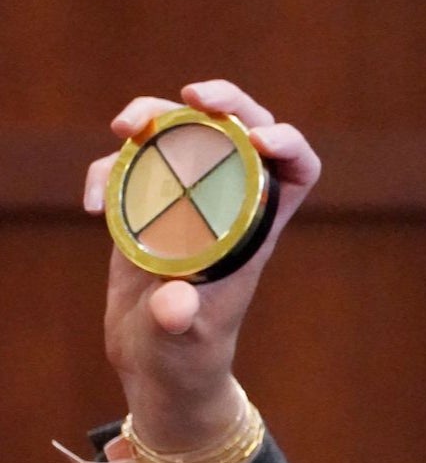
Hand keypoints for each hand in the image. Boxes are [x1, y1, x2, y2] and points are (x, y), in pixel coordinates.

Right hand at [83, 81, 320, 450]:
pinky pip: (132, 166)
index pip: (296, 171)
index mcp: (259, 227)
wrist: (156, 367)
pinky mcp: (145, 206)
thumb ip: (182, 321)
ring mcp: (186, 199)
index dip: (289, 145)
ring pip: (185, 133)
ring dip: (157, 115)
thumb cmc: (188, 356)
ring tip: (126, 127)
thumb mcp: (186, 341)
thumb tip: (174, 304)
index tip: (260, 140)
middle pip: (242, 131)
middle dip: (225, 102)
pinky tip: (92, 204)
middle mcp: (229, 203)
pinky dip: (109, 169)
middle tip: (194, 96)